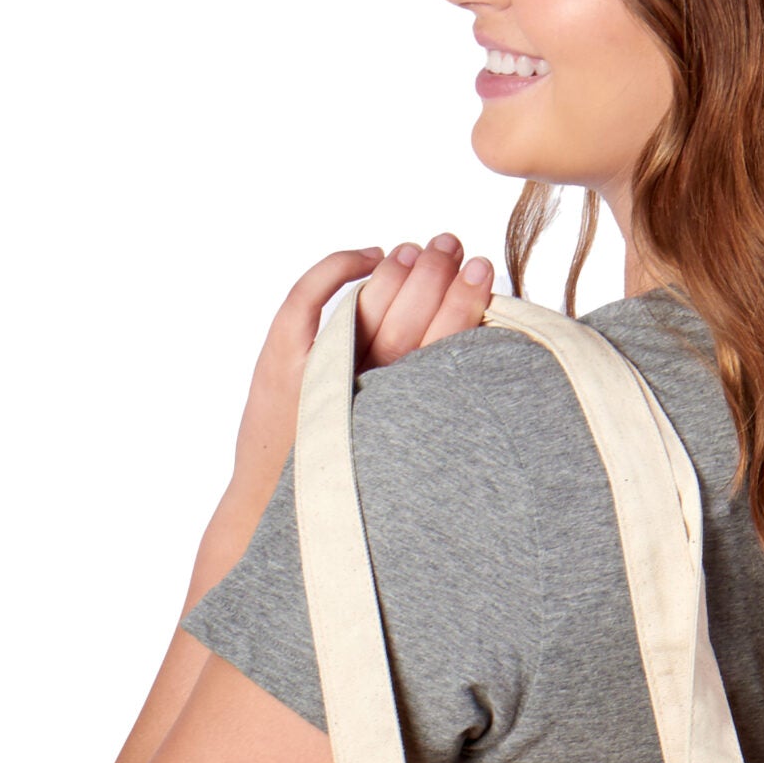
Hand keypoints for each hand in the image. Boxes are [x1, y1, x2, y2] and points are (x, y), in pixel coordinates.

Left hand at [229, 236, 494, 495]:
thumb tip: (475, 340)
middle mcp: (365, 391)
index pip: (446, 342)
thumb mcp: (410, 454)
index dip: (467, 298)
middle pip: (409, 314)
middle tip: (453, 246)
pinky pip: (310, 295)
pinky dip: (340, 266)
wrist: (279, 516)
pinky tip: (369, 257)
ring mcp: (321, 372)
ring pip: (368, 302)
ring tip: (422, 251)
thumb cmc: (354, 485)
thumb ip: (439, 402)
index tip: (483, 269)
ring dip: (399, 269)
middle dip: (437, 271)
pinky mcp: (283, 361)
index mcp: (406, 415)